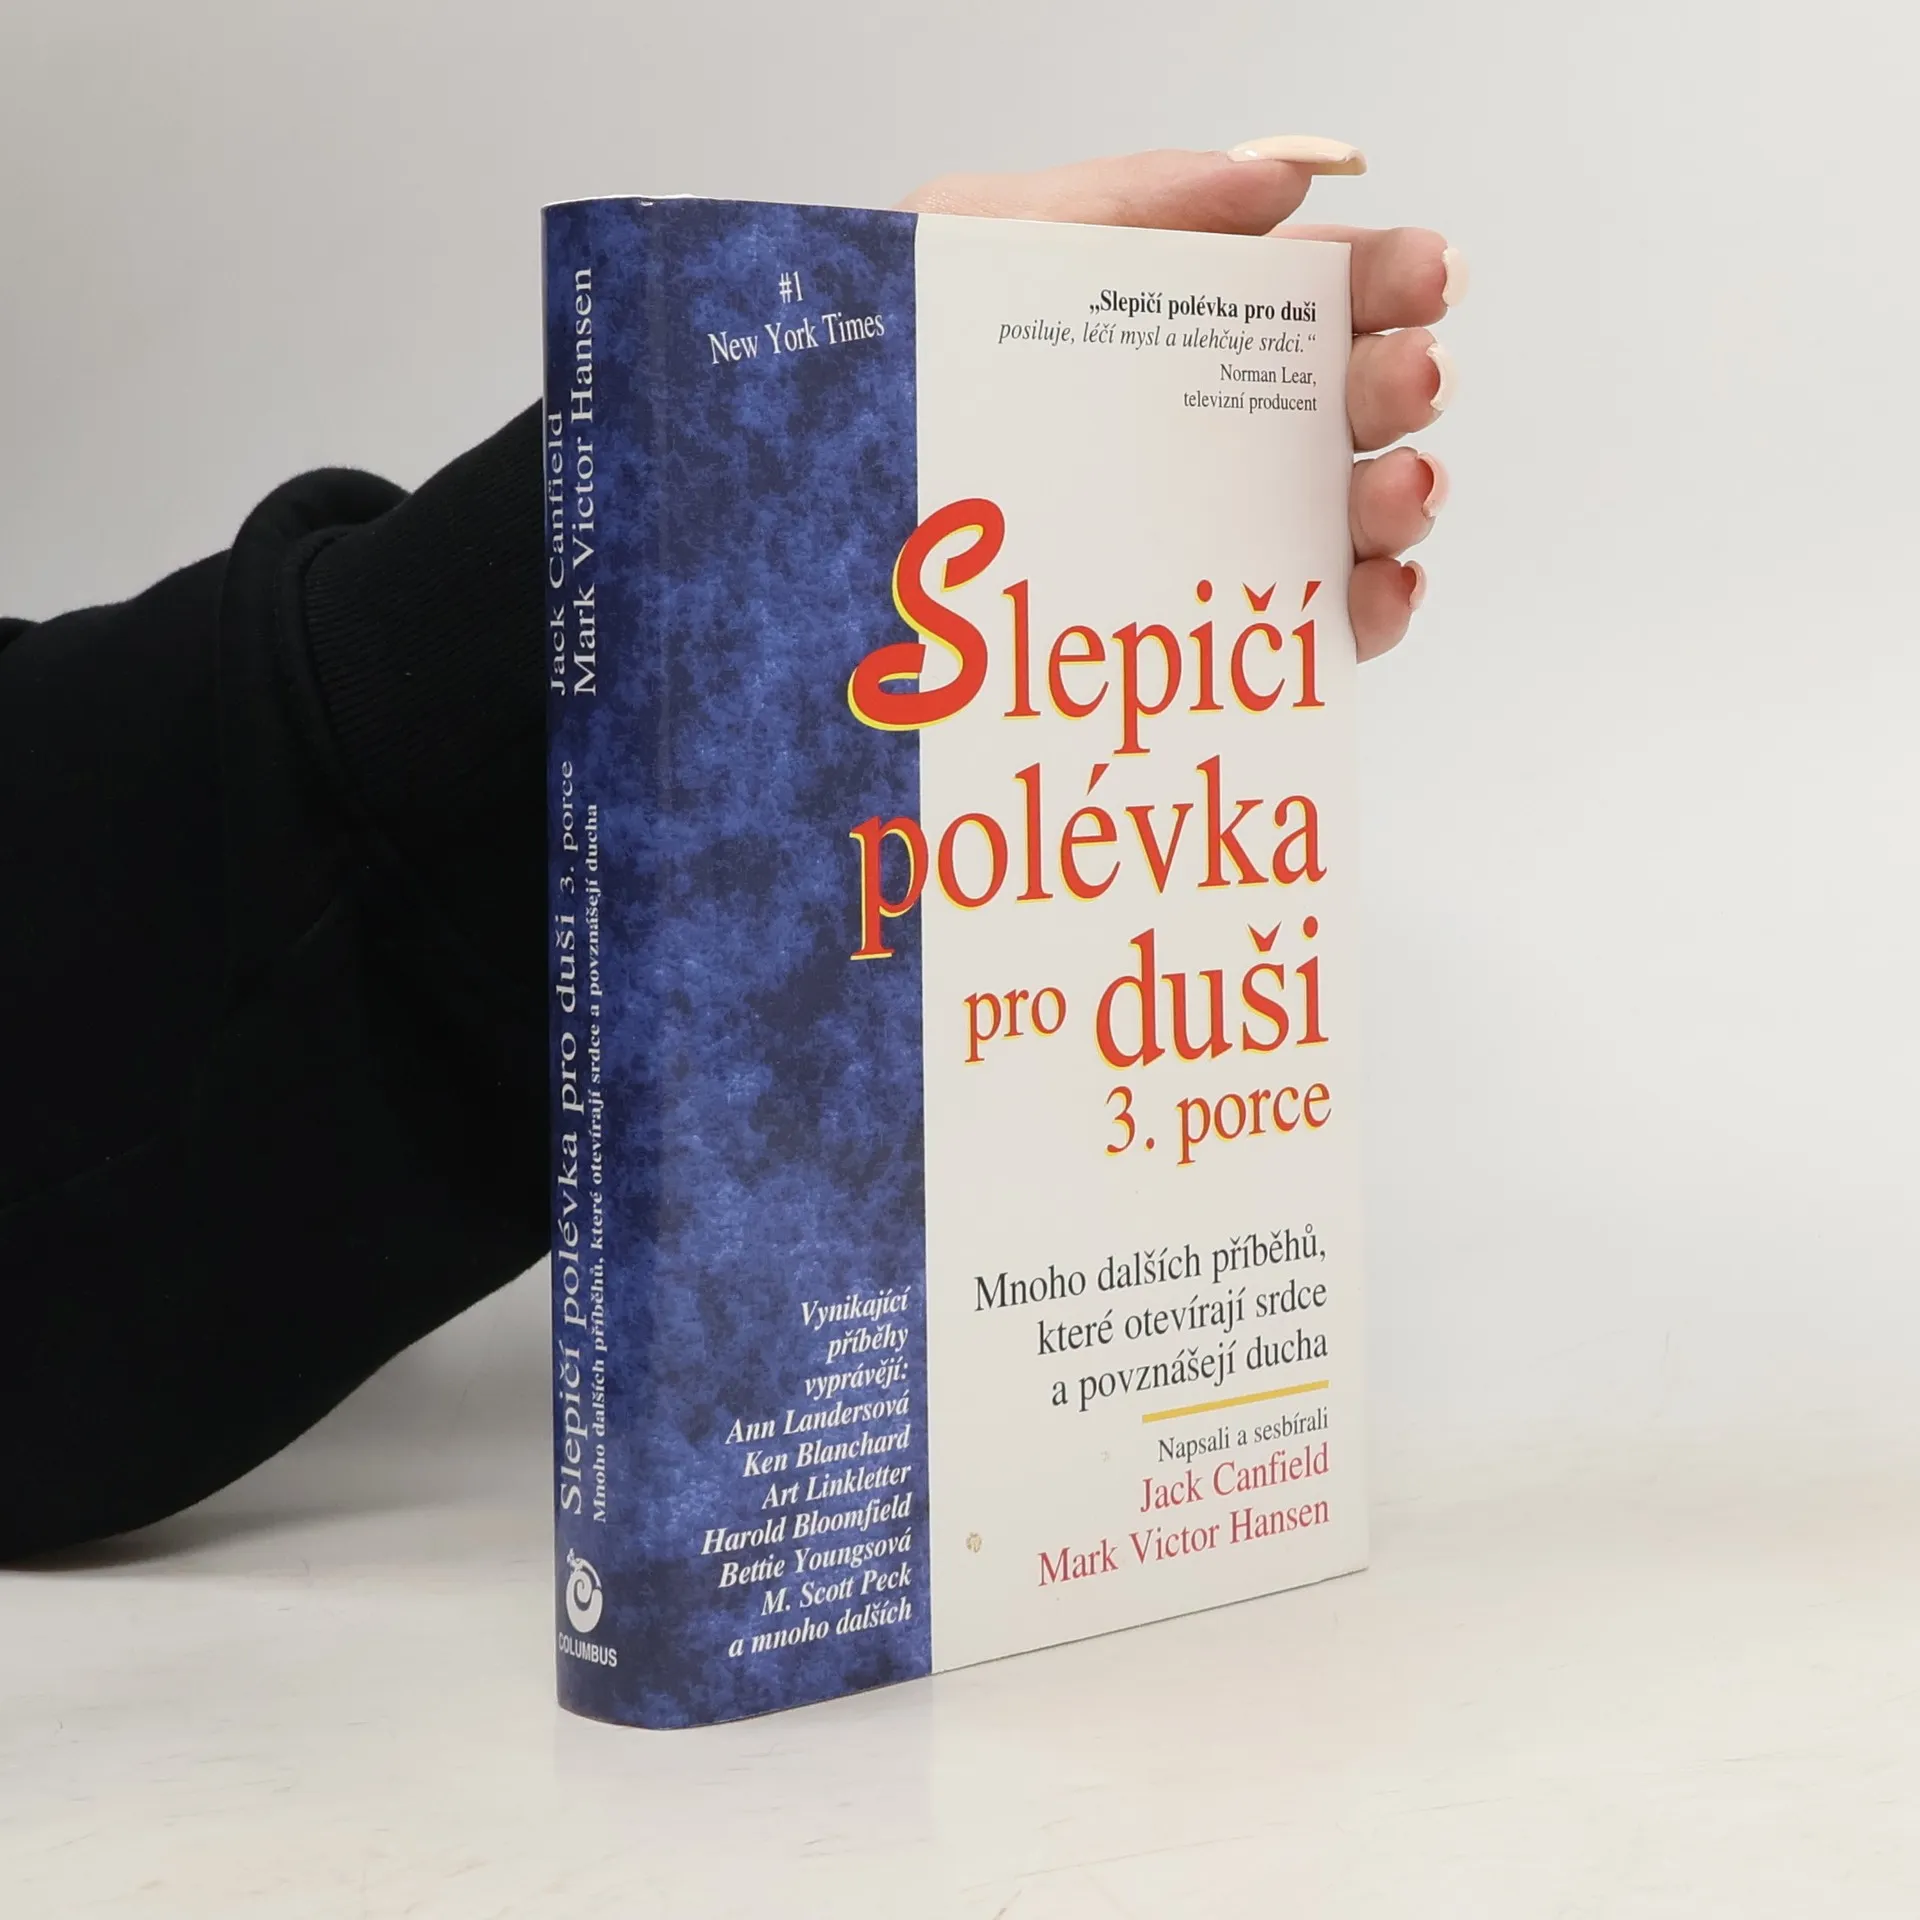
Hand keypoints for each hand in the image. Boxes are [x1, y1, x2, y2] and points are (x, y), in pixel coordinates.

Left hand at [900, 139, 1458, 660]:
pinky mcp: (1202, 628)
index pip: (1318, 297)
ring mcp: (1212, 534)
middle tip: (1412, 379)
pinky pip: (1307, 627)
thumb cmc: (888, 364)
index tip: (1428, 276)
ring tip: (1404, 489)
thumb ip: (1135, 200)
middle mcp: (1212, 433)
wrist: (809, 497)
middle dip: (1406, 385)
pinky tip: (1378, 590)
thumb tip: (1289, 182)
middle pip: (1354, 408)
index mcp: (1180, 327)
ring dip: (1403, 502)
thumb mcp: (988, 240)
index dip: (1391, 280)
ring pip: (1350, 519)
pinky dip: (1367, 614)